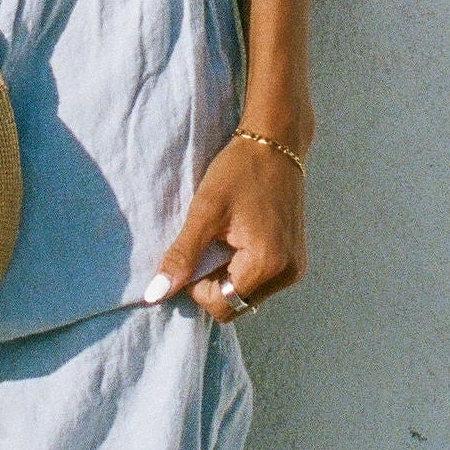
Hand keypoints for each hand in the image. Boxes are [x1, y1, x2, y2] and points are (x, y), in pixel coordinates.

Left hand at [142, 131, 306, 325]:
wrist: (275, 143)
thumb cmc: (238, 171)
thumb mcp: (204, 211)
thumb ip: (182, 256)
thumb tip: (155, 295)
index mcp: (267, 264)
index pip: (221, 305)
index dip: (197, 286)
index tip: (194, 251)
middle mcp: (287, 274)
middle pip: (235, 304)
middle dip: (213, 282)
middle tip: (207, 243)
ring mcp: (294, 268)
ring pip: (246, 295)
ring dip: (227, 276)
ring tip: (224, 238)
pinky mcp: (295, 260)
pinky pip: (260, 282)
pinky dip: (242, 268)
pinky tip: (238, 238)